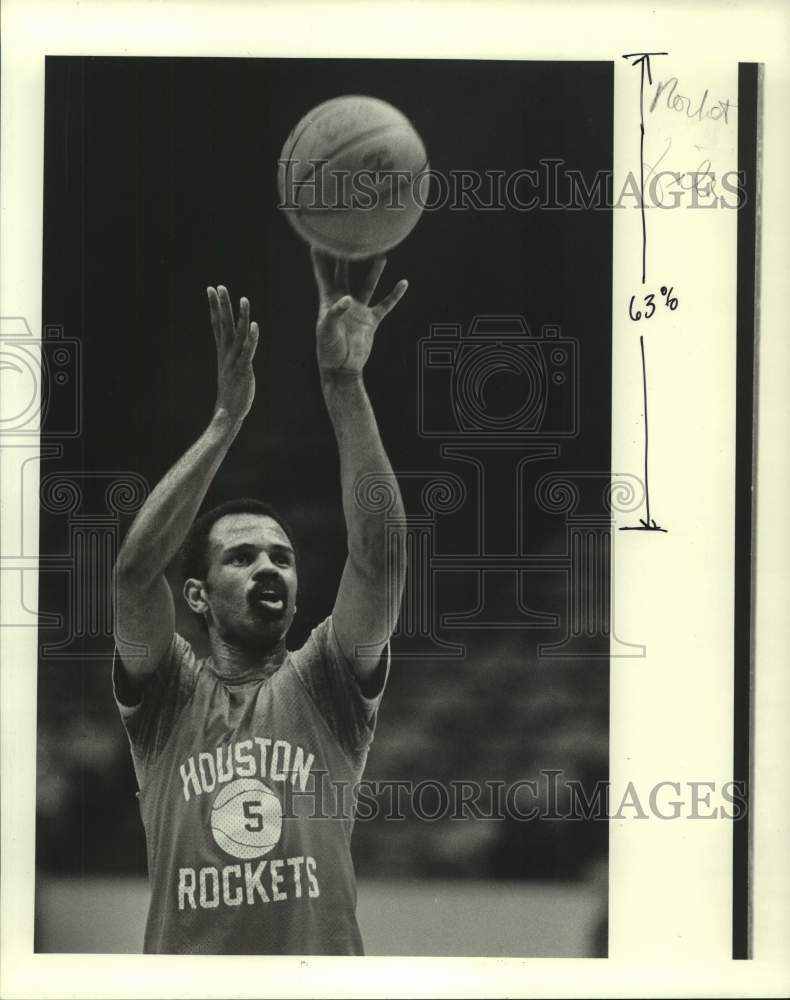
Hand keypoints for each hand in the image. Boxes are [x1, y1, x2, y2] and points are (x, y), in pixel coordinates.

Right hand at [207, 285, 259, 422]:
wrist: (229, 412)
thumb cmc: (232, 392)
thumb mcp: (231, 369)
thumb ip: (233, 357)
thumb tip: (236, 348)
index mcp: (223, 352)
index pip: (217, 324)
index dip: (215, 306)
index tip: (211, 289)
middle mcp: (226, 353)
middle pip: (223, 325)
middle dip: (222, 305)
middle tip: (218, 286)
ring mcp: (234, 361)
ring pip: (237, 334)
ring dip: (241, 316)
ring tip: (244, 298)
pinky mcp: (243, 369)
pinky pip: (248, 351)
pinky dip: (251, 338)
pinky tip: (254, 325)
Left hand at [311, 249, 407, 376]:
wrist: (342, 368)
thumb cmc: (328, 350)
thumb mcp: (326, 331)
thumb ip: (335, 313)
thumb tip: (348, 299)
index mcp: (328, 301)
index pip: (323, 274)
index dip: (320, 258)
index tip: (317, 240)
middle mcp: (344, 302)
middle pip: (344, 273)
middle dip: (345, 256)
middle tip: (348, 237)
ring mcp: (358, 310)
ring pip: (367, 285)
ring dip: (374, 271)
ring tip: (380, 254)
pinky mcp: (371, 320)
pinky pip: (385, 305)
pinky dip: (395, 295)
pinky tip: (403, 283)